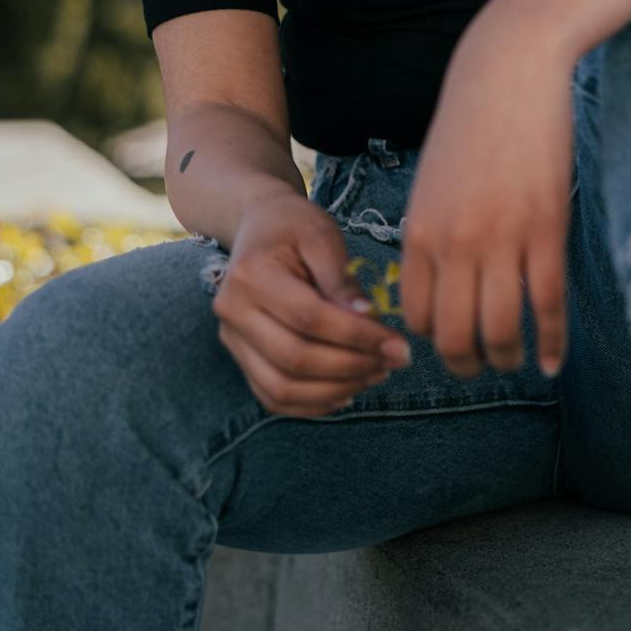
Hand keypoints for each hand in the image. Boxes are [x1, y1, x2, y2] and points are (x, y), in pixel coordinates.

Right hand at [212, 191, 412, 417]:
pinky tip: (347, 392)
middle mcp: (233, 311)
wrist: (257, 226)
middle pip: (294, 359)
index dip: (357, 336)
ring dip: (335, 390)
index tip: (399, 344)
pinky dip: (312, 404)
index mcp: (251, 275)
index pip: (309, 318)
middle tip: (395, 361)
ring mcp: (232, 339)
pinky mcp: (240, 358)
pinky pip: (272, 397)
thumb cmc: (294, 227)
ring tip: (376, 374)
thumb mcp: (322, 236)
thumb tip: (368, 320)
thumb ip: (342, 280)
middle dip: (352, 367)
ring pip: (281, 387)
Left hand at [397, 12, 574, 378]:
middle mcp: (454, 245)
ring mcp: (502, 241)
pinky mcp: (546, 232)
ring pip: (502, 331)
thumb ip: (431, 233)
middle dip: (466, 365)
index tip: (449, 344)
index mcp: (419, 233)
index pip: (416, 316)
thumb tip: (437, 283)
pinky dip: (552, 342)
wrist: (510, 73)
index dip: (431, 341)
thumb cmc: (471, 124)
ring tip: (515, 361)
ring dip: (507, 358)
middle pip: (454, 336)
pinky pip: (548, 306)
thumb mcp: (432, 182)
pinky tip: (554, 360)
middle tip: (479, 369)